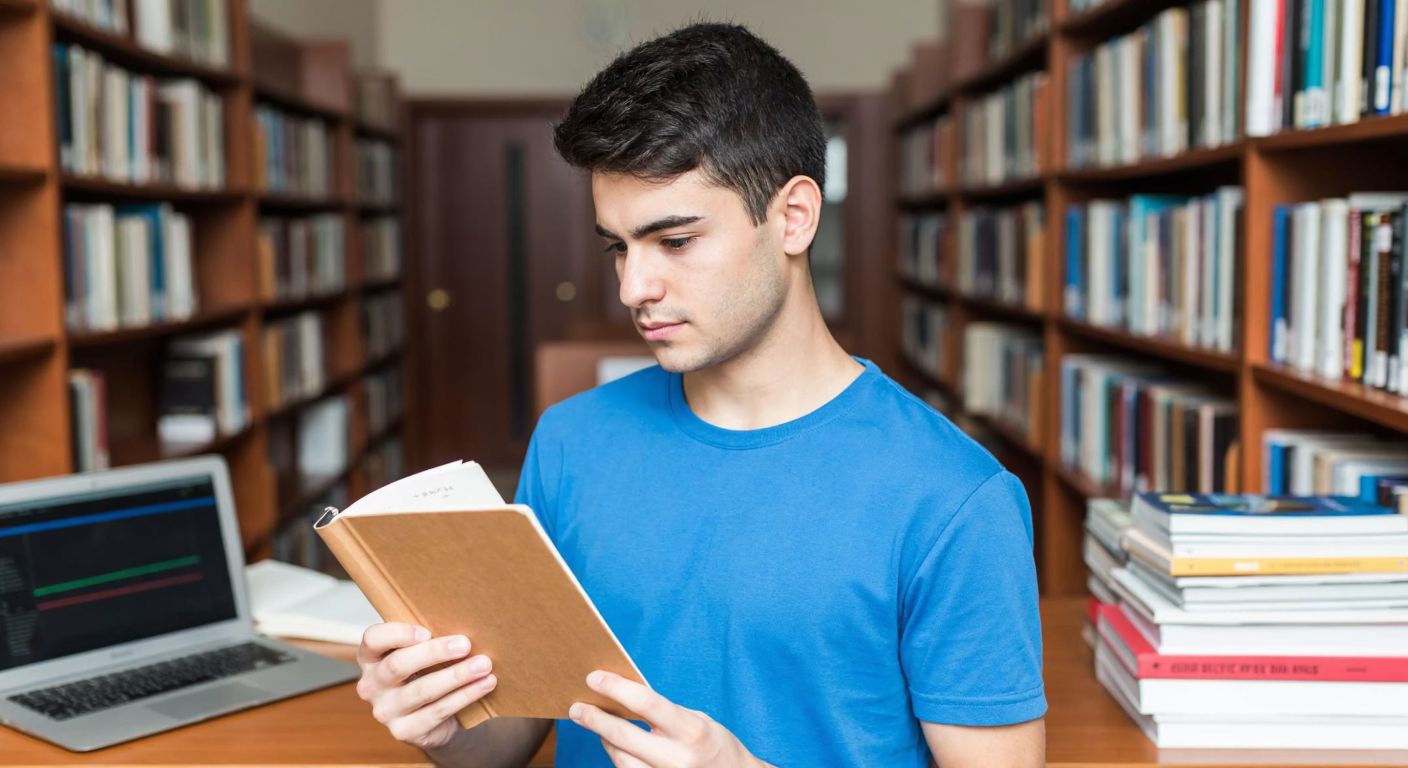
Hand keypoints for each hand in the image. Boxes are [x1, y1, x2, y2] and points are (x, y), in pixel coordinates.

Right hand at [354, 622, 498, 749]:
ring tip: (483, 665)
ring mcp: (385, 711)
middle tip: (465, 644)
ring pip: (422, 690)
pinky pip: (438, 711)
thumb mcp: (419, 653)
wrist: (433, 719)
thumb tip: (464, 619)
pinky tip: (485, 684)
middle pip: (398, 664)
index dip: (398, 634)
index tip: (427, 631)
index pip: (373, 639)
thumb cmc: (426, 673)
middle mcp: (371, 685)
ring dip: (457, 675)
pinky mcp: (404, 731)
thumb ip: (427, 638)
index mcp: (370, 657)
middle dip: (435, 652)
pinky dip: (465, 695)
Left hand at [569, 670, 769, 766]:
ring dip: (604, 739)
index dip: (617, 688)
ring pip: (620, 759)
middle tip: (577, 708)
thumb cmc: (717, 746)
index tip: (594, 678)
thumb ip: (666, 713)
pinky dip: (617, 758)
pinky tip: (613, 745)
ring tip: (596, 724)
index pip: (647, 704)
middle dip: (596, 719)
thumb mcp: (699, 721)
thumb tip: (625, 697)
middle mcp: (678, 759)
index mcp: (692, 731)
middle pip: (624, 736)